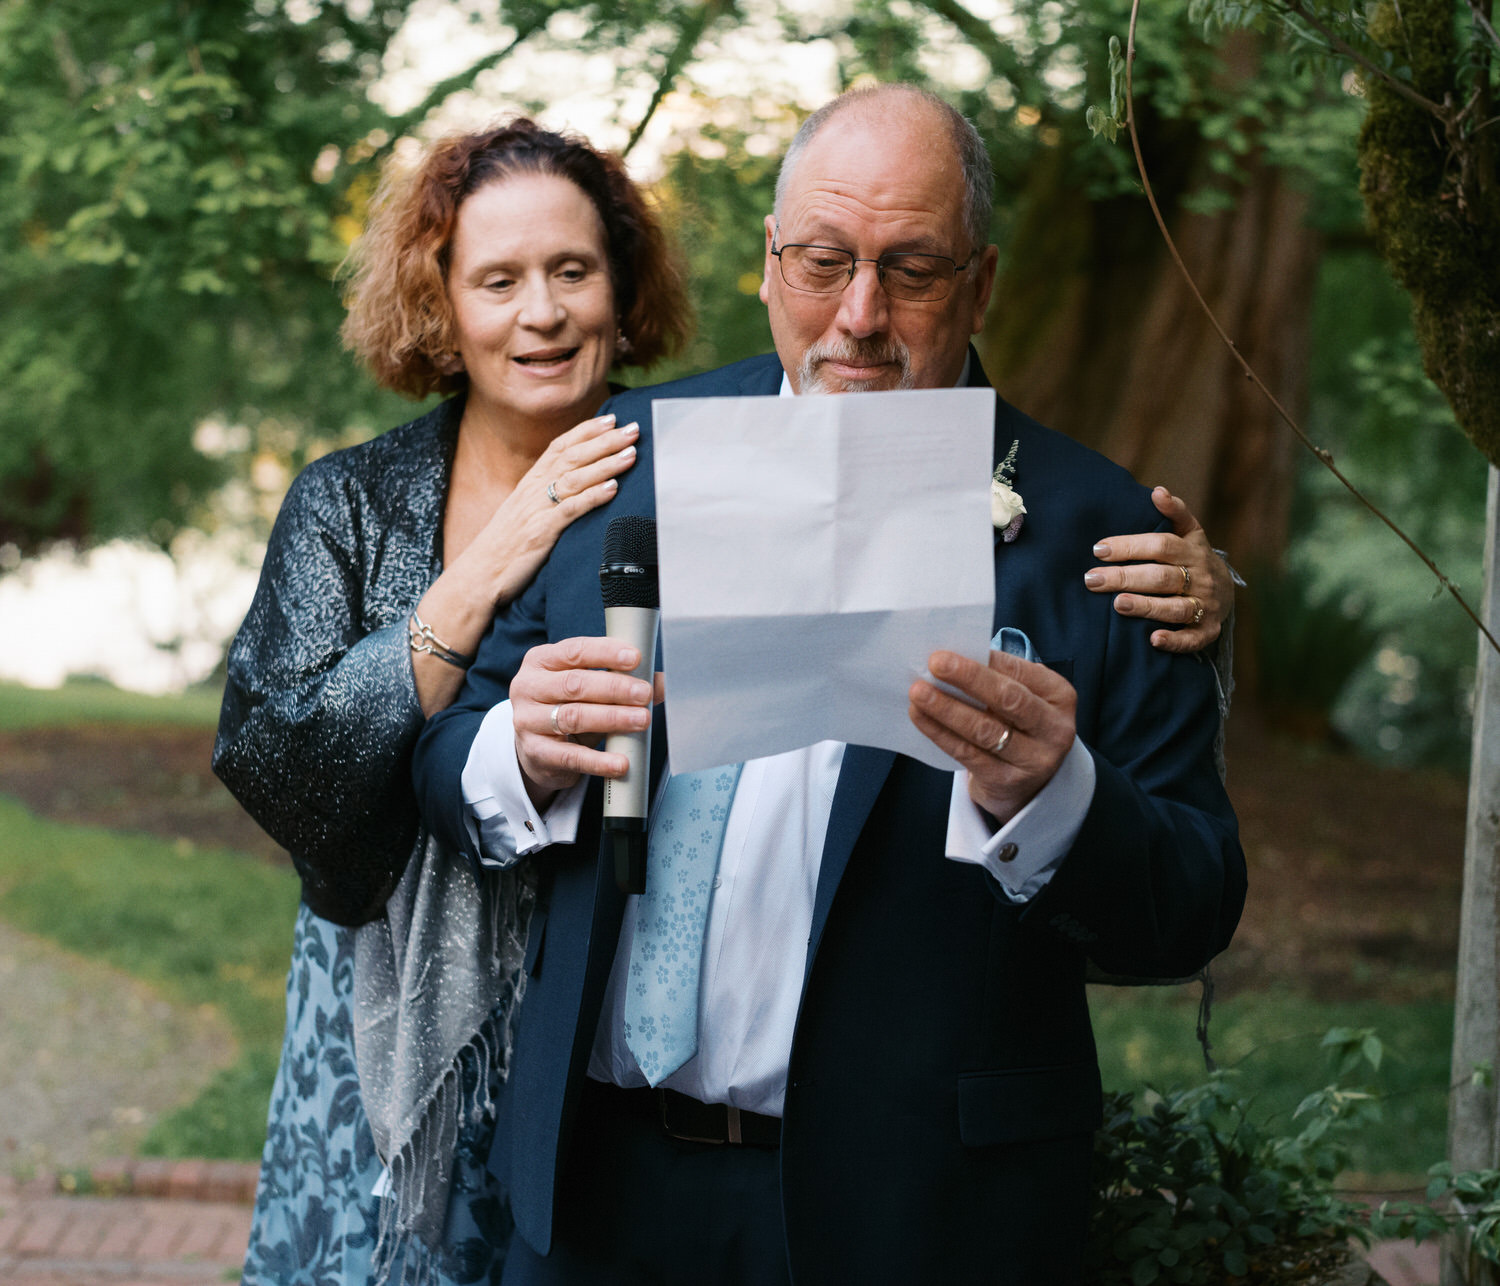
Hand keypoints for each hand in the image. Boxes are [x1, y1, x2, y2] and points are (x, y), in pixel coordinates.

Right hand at [411, 414, 637, 716]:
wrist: (477, 576)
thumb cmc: (504, 549)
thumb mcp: (524, 514)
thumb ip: (546, 497)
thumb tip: (574, 486)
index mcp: (529, 483)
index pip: (559, 447)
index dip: (586, 431)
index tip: (611, 419)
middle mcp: (532, 491)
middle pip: (572, 456)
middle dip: (605, 440)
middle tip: (634, 429)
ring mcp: (536, 510)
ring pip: (575, 478)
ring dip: (606, 463)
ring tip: (631, 453)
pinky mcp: (540, 533)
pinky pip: (570, 510)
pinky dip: (593, 497)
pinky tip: (613, 488)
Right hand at [510, 636, 655, 803]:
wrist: (537, 749)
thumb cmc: (567, 707)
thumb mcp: (589, 689)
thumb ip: (622, 680)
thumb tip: (662, 682)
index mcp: (541, 661)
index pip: (574, 651)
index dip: (606, 653)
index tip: (635, 658)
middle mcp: (528, 687)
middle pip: (574, 684)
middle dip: (614, 688)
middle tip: (644, 693)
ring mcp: (528, 721)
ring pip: (573, 717)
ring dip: (612, 718)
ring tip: (641, 720)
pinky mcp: (535, 753)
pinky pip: (570, 756)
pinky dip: (599, 761)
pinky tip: (621, 762)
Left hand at [909, 649, 1076, 825]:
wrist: (1029, 783)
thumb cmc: (1019, 725)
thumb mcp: (1023, 698)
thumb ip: (999, 677)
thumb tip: (953, 656)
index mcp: (1060, 696)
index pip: (1020, 672)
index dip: (986, 660)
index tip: (954, 649)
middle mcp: (1054, 728)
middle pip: (1008, 699)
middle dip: (969, 678)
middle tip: (936, 663)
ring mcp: (1034, 759)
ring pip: (984, 730)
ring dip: (947, 708)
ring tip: (919, 692)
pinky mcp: (1007, 781)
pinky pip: (967, 753)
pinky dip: (939, 732)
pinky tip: (919, 716)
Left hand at [1084, 486, 1231, 653]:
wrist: (1227, 592)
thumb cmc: (1194, 559)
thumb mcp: (1190, 533)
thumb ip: (1175, 513)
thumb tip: (1157, 491)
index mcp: (1193, 551)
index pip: (1161, 545)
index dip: (1130, 546)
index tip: (1099, 549)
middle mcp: (1201, 578)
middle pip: (1162, 577)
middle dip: (1126, 578)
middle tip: (1092, 580)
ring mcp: (1206, 605)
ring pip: (1176, 607)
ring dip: (1147, 606)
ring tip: (1118, 604)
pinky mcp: (1208, 631)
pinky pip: (1192, 639)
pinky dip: (1174, 640)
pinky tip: (1152, 639)